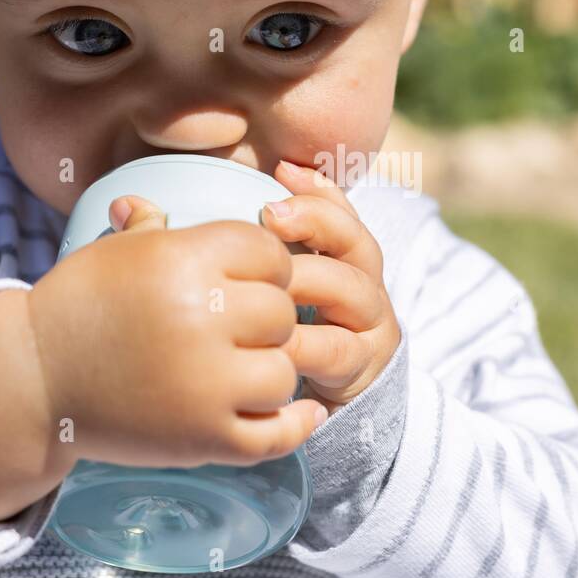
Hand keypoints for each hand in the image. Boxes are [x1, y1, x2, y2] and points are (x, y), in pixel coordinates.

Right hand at [25, 195, 327, 469]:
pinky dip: (294, 425)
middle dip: (268, 321)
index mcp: (184, 261)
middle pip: (282, 314)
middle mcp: (201, 317)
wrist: (30, 382)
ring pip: (284, 373)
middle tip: (240, 331)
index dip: (266, 268)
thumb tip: (146, 202)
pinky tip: (299, 411)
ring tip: (244, 371)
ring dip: (270, 373)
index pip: (270, 255)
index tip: (249, 282)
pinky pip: (276, 434)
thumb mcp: (113, 254)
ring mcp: (205, 384)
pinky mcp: (204, 438)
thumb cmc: (77, 308)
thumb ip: (149, 226)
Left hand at [260, 160, 400, 414]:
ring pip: (351, 291)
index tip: (281, 170)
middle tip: (269, 215)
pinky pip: (335, 350)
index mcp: (349, 262)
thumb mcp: (284, 291)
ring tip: (266, 277)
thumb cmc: (294, 337)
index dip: (318, 189)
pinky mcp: (363, 370)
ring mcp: (371, 328)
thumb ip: (264, 250)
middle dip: (315, 222)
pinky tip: (268, 339)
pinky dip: (301, 343)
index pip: (343, 213)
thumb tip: (206, 200)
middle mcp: (367, 288)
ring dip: (307, 279)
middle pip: (357, 243)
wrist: (329, 408)